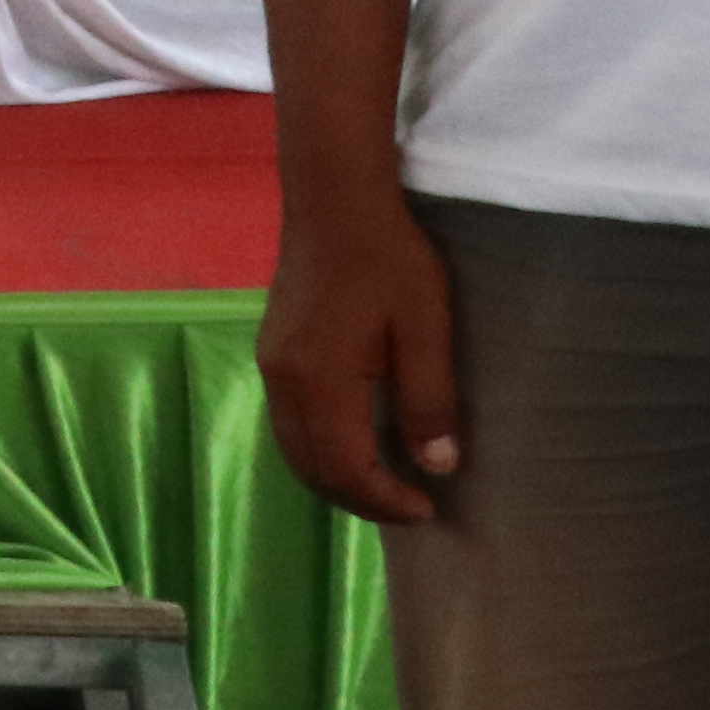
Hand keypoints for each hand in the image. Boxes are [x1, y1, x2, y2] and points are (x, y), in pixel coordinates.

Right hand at [256, 188, 463, 525]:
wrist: (334, 199)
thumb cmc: (389, 258)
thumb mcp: (425, 327)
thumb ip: (428, 400)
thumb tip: (437, 465)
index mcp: (320, 380)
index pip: (346, 468)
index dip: (385, 501)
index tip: (428, 509)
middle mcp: (283, 381)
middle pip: (311, 468)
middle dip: (359, 500)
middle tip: (410, 507)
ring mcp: (271, 365)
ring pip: (293, 448)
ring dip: (336, 478)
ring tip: (384, 484)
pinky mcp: (273, 350)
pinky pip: (288, 422)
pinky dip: (319, 450)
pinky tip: (354, 442)